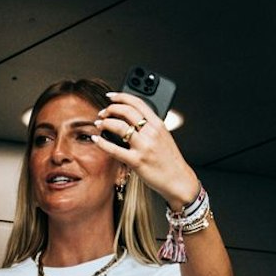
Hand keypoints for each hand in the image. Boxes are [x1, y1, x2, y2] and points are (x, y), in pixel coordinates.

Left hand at [92, 91, 201, 207]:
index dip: (121, 96)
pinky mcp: (137, 161)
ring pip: (119, 126)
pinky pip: (114, 149)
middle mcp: (151, 132)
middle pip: (126, 111)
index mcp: (158, 124)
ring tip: (99, 124)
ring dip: (105, 122)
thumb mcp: (164, 137)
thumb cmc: (170, 160)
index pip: (138, 103)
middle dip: (110, 109)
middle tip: (102, 113)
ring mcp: (144, 146)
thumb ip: (150, 127)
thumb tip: (133, 119)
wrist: (179, 179)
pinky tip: (96, 139)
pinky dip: (102, 142)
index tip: (110, 96)